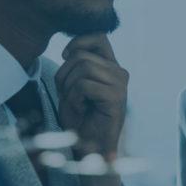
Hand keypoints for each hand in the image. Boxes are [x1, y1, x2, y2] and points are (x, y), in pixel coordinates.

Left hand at [55, 34, 128, 160]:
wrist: (89, 148)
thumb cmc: (79, 118)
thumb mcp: (72, 85)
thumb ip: (76, 65)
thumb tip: (69, 50)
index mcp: (112, 67)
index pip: (98, 37)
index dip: (78, 41)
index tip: (65, 56)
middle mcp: (120, 72)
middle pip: (81, 55)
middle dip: (65, 74)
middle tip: (69, 95)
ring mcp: (120, 84)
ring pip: (82, 67)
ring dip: (69, 88)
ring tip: (77, 103)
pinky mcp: (116, 96)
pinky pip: (83, 85)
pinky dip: (74, 98)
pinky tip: (81, 110)